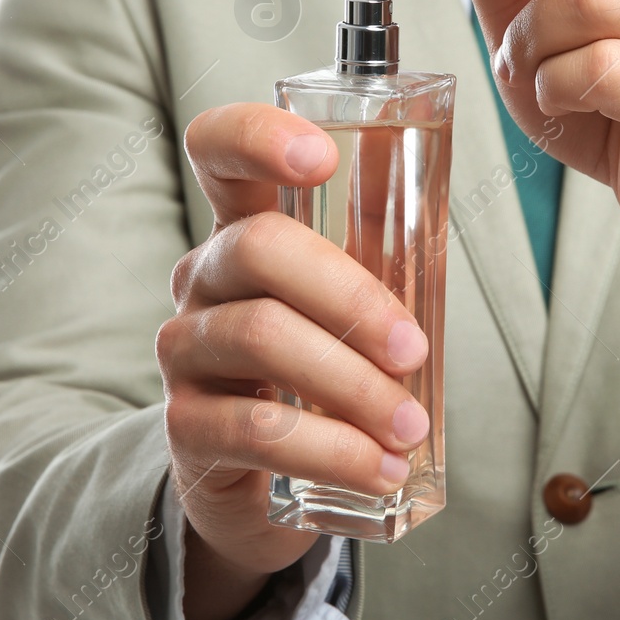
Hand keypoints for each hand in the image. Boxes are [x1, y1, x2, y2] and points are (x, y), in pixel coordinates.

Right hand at [158, 102, 431, 619]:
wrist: (260, 483)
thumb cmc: (315, 371)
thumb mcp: (346, 303)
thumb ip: (378, 248)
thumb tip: (433, 186)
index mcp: (244, 229)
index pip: (216, 150)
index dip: (256, 137)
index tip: (320, 156)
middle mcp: (203, 277)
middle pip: (257, 247)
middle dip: (350, 297)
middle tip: (414, 351)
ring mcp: (186, 350)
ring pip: (259, 338)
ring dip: (352, 385)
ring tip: (409, 428)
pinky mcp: (187, 426)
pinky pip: (255, 430)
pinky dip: (332, 450)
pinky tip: (379, 470)